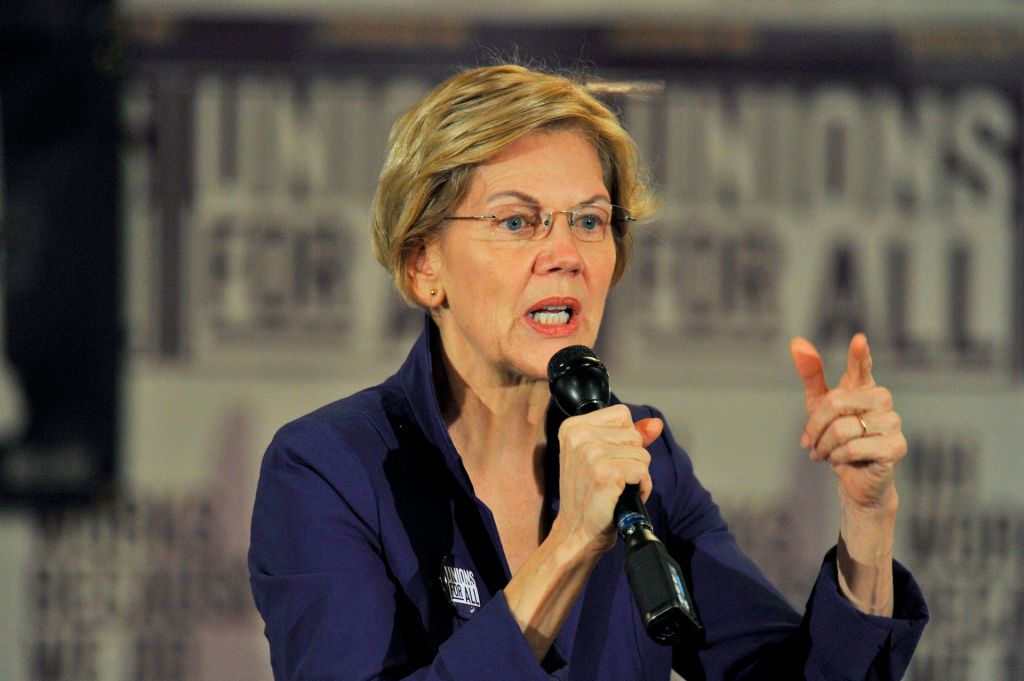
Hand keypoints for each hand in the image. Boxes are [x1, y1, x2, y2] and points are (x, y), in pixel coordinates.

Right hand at [552, 404, 662, 558]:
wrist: (577, 532)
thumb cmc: (589, 496)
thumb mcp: (603, 457)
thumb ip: (629, 435)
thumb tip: (656, 424)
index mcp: (573, 427)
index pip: (622, 415)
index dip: (624, 440)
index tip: (608, 459)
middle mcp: (579, 435)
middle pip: (634, 435)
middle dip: (632, 459)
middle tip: (611, 479)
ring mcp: (591, 453)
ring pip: (641, 453)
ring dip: (637, 475)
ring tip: (616, 489)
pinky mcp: (605, 472)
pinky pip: (642, 471)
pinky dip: (641, 487)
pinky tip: (622, 496)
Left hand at [789, 333, 905, 510]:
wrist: (853, 479)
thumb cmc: (836, 440)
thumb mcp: (818, 406)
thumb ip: (812, 375)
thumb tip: (797, 342)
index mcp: (863, 388)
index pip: (861, 367)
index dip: (859, 354)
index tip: (858, 339)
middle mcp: (882, 401)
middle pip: (835, 402)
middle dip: (815, 426)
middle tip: (811, 442)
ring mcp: (893, 423)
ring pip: (842, 429)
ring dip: (825, 446)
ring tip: (827, 453)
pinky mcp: (896, 447)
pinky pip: (853, 449)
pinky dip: (838, 458)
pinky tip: (842, 462)